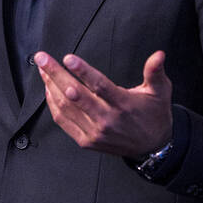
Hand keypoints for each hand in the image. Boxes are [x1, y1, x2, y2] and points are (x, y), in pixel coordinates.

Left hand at [35, 50, 172, 156]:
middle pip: (75, 95)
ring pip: (66, 107)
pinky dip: (53, 104)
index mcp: (124, 105)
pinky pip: (63, 121)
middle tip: (42, 58)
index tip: (68, 58)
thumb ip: (155, 72)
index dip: (83, 71)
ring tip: (43, 69)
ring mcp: (95, 132)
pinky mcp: (86, 141)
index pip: (99, 86)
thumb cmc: (154, 114)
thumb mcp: (160, 92)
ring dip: (51, 86)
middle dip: (56, 74)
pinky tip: (48, 89)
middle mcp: (107, 120)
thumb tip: (159, 55)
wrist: (152, 147)